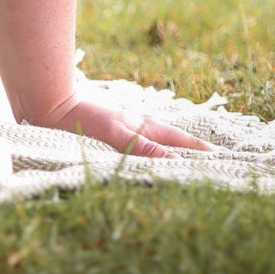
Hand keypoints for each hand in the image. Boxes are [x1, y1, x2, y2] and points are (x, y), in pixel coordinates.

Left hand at [34, 94, 210, 159]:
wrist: (51, 107)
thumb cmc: (81, 119)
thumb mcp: (113, 133)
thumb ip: (141, 146)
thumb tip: (172, 162)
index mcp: (145, 126)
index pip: (180, 141)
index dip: (201, 151)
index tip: (223, 159)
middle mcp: (140, 128)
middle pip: (174, 142)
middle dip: (194, 153)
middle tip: (216, 165)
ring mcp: (129, 131)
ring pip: (159, 145)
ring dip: (176, 156)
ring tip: (192, 166)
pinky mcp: (115, 136)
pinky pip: (143, 150)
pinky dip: (155, 157)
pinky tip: (155, 163)